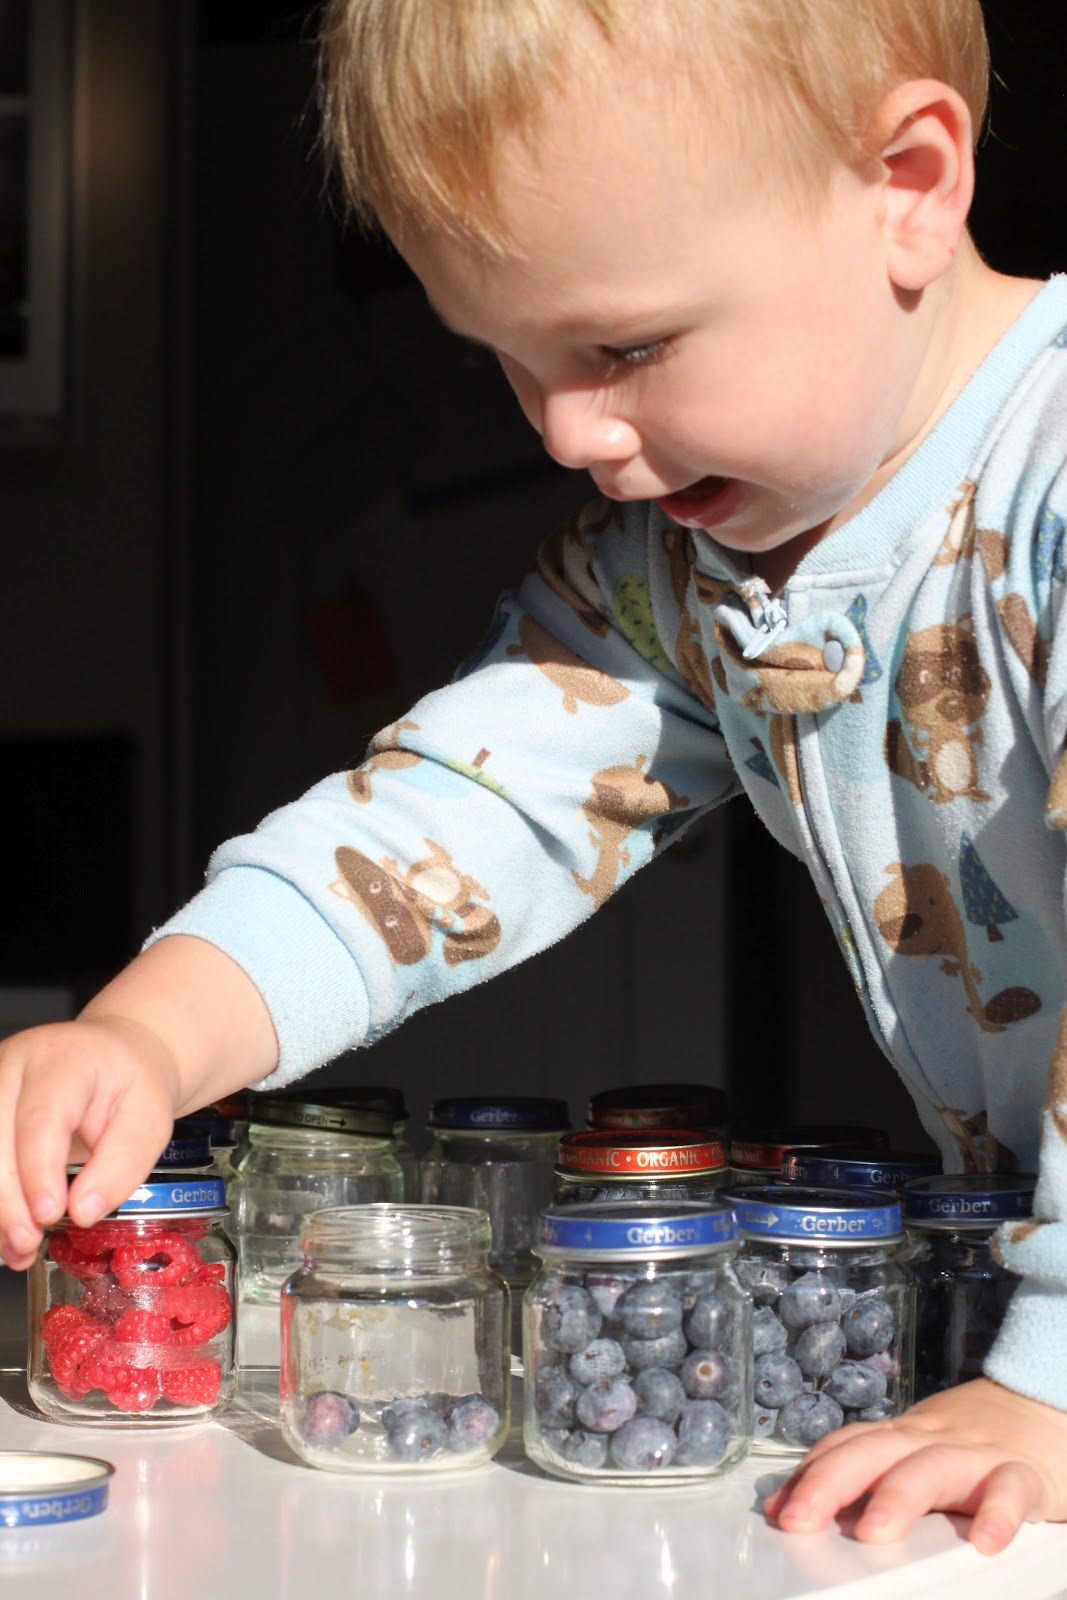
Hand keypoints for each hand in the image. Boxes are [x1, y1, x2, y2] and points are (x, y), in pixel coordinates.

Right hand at [0, 1014, 179, 1268]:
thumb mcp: (150, 1117)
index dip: (39, 1171)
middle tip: (29, 1241)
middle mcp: (15, 1067)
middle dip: (8, 1198)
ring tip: (19, 1245)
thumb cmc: (130, 1083)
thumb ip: (123, 1162)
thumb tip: (84, 1211)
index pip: (41, 1118)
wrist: (115, 1059)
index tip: (49, 1214)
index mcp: (63, 1061)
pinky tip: (7, 1233)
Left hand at [763, 1377, 1066, 1554]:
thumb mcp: (917, 1450)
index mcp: (901, 1438)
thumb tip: (796, 1506)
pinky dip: (998, 1512)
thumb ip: (869, 1475)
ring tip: (873, 1533)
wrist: (1042, 1405)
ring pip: (932, 1467)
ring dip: (898, 1496)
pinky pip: (1010, 1489)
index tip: (776, 1509)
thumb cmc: (970, 1441)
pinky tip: (985, 1540)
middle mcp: (930, 1439)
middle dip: (828, 1483)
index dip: (808, 1475)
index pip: (845, 1446)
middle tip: (798, 1520)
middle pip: (872, 1452)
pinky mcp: (1024, 1473)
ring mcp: (976, 1453)